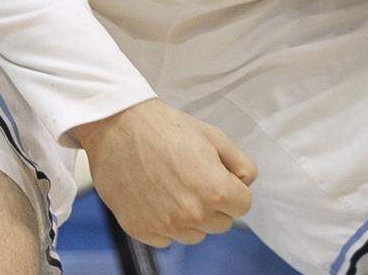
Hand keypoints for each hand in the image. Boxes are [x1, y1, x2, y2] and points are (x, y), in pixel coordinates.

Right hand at [72, 98, 255, 246]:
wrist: (121, 129)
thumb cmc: (168, 128)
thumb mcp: (213, 136)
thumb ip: (239, 162)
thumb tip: (246, 183)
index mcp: (215, 190)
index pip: (243, 206)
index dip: (235, 189)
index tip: (221, 176)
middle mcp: (192, 214)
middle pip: (221, 223)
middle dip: (216, 204)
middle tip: (197, 179)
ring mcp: (165, 226)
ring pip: (195, 235)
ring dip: (192, 218)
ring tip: (176, 187)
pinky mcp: (141, 231)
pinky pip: (167, 238)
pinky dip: (166, 223)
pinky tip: (157, 197)